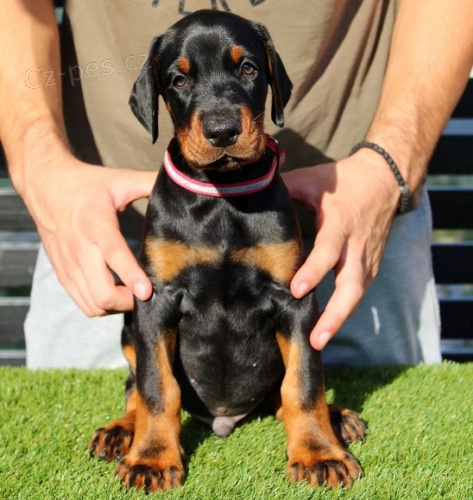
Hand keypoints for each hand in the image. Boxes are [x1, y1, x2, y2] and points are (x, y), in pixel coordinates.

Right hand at [21, 148, 156, 316]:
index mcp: (96, 224)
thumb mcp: (119, 179)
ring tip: (133, 294)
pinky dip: (101, 306)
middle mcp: (79, 249)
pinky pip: (82, 303)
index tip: (147, 291)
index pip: (114, 254)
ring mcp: (68, 265)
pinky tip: (116, 293)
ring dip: (116, 306)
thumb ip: (149, 183)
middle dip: (128, 301)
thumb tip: (182, 182)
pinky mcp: (62, 274)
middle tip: (148, 293)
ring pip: (93, 304)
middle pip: (102, 293)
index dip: (131, 276)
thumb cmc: (88, 184)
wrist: (45, 186)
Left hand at [282, 149, 399, 349]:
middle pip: (352, 285)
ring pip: (358, 294)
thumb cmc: (345, 180)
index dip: (314, 271)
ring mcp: (368, 258)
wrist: (386, 180)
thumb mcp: (314, 179)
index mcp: (340, 223)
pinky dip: (345, 310)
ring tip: (318, 342)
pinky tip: (328, 326)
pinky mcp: (371, 265)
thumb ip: (286, 188)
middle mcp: (357, 246)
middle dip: (336, 314)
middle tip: (316, 339)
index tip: (296, 290)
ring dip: (340, 319)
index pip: (328, 251)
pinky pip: (359, 292)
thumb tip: (255, 191)